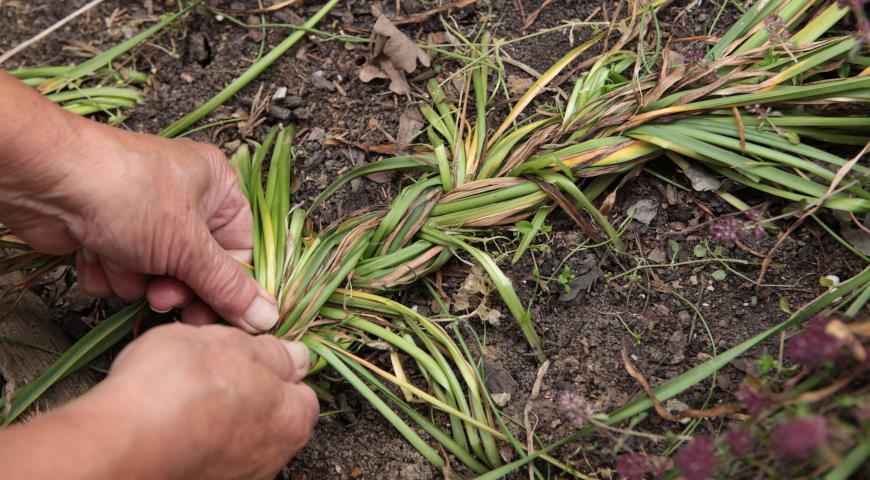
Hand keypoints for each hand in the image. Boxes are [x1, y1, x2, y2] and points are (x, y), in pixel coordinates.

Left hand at [0, 72, 276, 330]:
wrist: (47, 182)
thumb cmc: (127, 193)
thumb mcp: (189, 246)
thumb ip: (228, 287)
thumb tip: (267, 317)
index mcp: (218, 187)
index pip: (240, 250)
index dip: (230, 287)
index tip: (218, 317)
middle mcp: (184, 199)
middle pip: (199, 268)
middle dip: (177, 286)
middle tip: (163, 297)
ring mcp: (145, 216)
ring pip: (158, 275)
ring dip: (137, 279)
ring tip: (123, 261)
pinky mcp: (109, 232)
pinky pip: (123, 272)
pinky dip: (108, 271)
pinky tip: (95, 252)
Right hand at [0, 323, 318, 479]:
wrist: (120, 443)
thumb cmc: (178, 387)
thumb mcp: (232, 343)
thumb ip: (271, 352)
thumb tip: (296, 355)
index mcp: (291, 420)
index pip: (301, 392)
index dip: (276, 368)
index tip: (251, 355)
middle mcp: (270, 457)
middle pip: (269, 416)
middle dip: (246, 392)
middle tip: (212, 370)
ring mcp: (235, 476)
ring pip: (235, 436)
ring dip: (217, 416)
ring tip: (183, 393)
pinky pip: (205, 453)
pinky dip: (192, 438)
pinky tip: (168, 420)